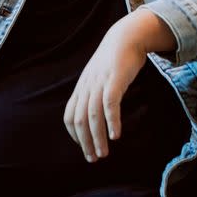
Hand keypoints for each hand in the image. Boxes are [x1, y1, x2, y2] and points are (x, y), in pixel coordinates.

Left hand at [63, 10, 174, 162]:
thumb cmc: (114, 61)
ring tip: (104, 154)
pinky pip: (110, 104)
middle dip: (85, 143)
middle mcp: (87, 87)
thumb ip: (95, 94)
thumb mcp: (99, 78)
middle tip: (93, 159)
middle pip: (80, 120)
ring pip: (93, 116)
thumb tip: (96, 114)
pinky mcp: (115, 80)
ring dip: (98, 138)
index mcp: (81, 88)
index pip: (70, 116)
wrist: (126, 36)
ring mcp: (100, 83)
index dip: (75, 135)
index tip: (85, 147)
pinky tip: (116, 136)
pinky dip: (111, 121)